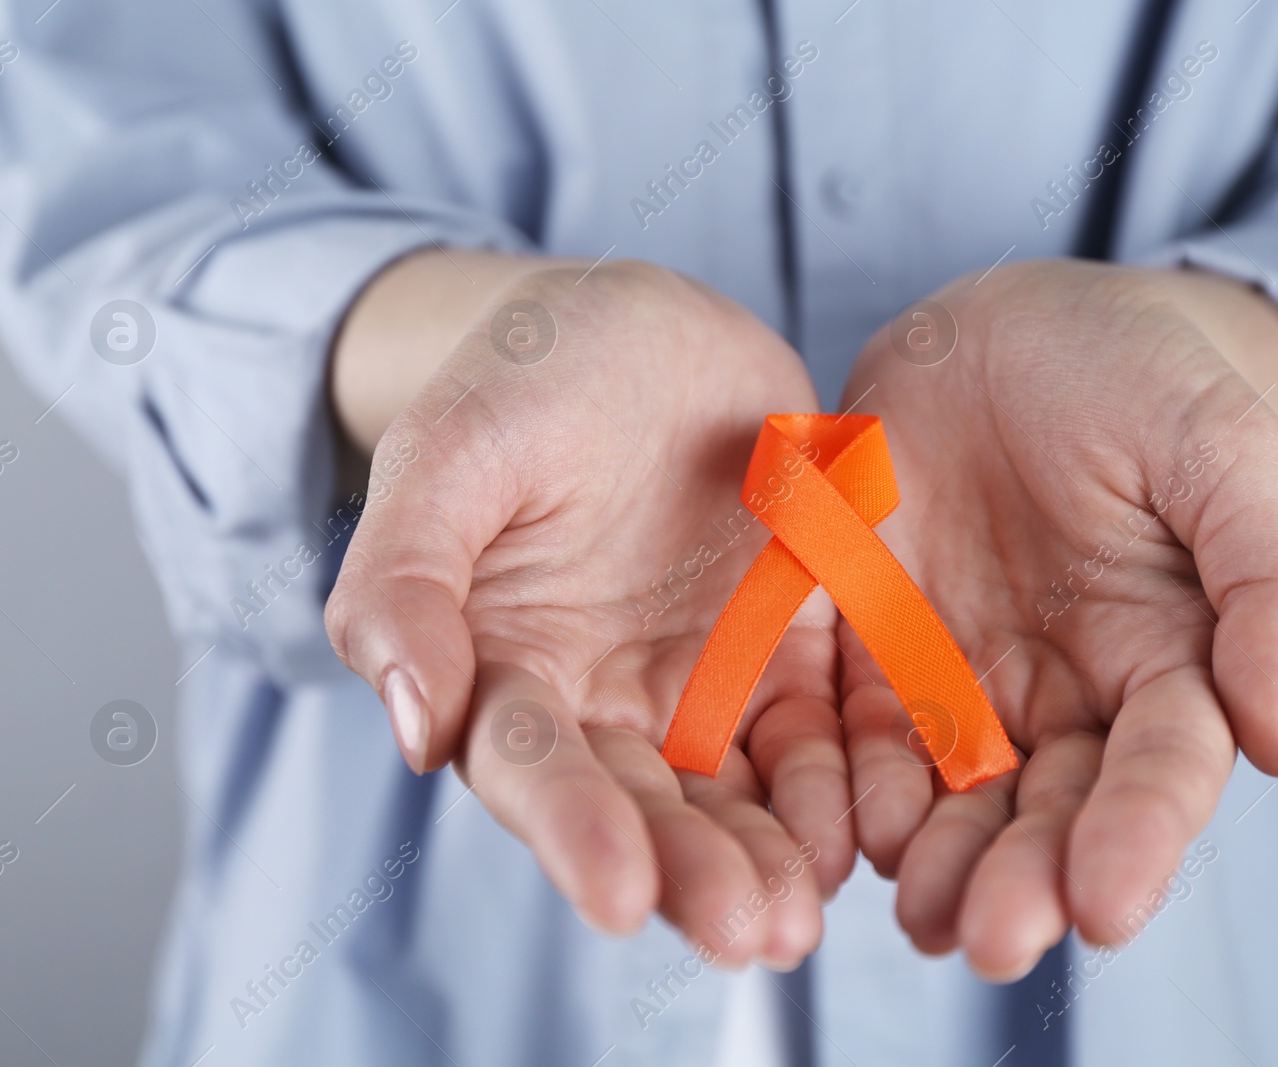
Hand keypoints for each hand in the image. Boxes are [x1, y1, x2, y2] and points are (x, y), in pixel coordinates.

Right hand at [325, 260, 853, 966]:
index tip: (618, 896)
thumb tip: (414, 725)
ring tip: (806, 915)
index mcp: (506, 664)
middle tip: (750, 932)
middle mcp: (602, 698)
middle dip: (692, 871)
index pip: (532, 766)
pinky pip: (820, 730)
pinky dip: (842, 783)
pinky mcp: (788, 650)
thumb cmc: (523, 380)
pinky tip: (871, 828)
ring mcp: (701, 679)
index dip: (572, 830)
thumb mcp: (448, 452)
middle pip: (644, 804)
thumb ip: (406, 579)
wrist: (640, 328)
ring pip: (736, 793)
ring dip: (772, 856)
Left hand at [835, 259, 1277, 977]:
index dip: (1139, 835)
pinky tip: (843, 831)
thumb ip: (1264, 580)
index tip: (1108, 907)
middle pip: (1050, 804)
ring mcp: (961, 672)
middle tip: (993, 937)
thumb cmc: (1132, 372)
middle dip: (1025, 875)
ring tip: (921, 914)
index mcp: (1164, 653)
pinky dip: (850, 783)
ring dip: (935, 859)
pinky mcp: (869, 644)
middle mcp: (1063, 689)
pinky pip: (856, 728)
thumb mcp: (1217, 448)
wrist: (1001, 326)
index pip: (1160, 764)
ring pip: (951, 791)